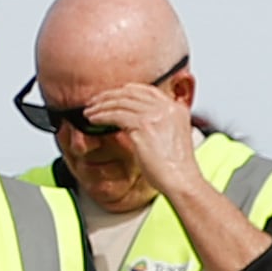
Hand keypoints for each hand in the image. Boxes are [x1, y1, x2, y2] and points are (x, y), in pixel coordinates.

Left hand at [73, 81, 211, 198]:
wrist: (181, 179)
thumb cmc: (176, 166)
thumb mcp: (172, 137)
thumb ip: (158, 123)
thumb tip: (132, 120)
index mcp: (177, 109)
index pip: (146, 90)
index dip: (125, 91)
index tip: (111, 96)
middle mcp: (168, 108)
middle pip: (131, 93)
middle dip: (108, 96)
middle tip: (95, 102)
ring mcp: (156, 115)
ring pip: (120, 102)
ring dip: (101, 106)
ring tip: (89, 112)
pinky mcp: (143, 125)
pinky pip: (115, 115)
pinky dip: (101, 116)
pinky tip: (93, 120)